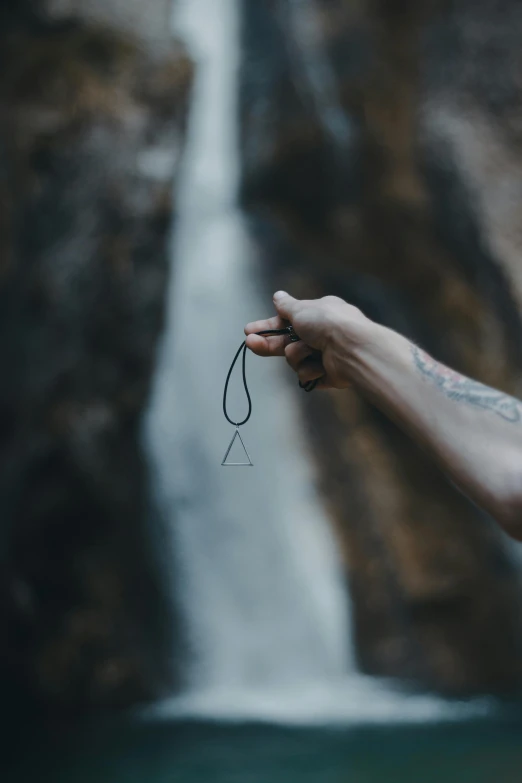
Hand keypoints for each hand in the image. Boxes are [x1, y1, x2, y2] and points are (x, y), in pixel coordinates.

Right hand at [245, 291, 374, 389]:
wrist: (351, 348)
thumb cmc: (327, 323)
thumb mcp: (301, 309)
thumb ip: (286, 306)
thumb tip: (277, 296)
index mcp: (316, 315)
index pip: (286, 322)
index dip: (267, 327)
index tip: (249, 331)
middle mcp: (320, 334)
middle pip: (286, 342)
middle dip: (268, 344)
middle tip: (251, 343)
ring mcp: (323, 356)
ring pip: (294, 359)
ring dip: (297, 355)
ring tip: (308, 351)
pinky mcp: (325, 375)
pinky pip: (306, 375)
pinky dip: (310, 370)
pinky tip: (319, 367)